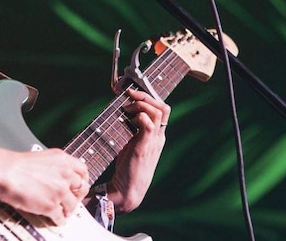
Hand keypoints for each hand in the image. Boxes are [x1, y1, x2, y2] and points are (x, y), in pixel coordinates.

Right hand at [0, 148, 89, 224]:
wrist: (5, 172)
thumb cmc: (16, 165)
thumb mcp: (43, 157)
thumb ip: (56, 167)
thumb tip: (60, 177)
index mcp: (63, 160)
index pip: (83, 171)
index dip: (82, 180)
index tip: (79, 185)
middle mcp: (65, 174)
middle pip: (82, 189)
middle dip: (78, 196)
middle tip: (73, 200)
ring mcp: (60, 191)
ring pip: (72, 205)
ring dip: (68, 210)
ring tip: (63, 211)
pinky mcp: (51, 206)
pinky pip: (60, 216)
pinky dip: (59, 220)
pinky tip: (56, 219)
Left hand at [107, 89, 170, 211]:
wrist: (128, 190)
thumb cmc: (128, 169)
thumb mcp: (133, 145)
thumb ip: (133, 131)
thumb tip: (123, 114)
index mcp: (158, 136)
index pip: (163, 110)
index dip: (150, 98)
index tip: (133, 94)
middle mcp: (159, 137)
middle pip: (163, 107)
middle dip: (146, 96)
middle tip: (130, 95)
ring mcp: (154, 142)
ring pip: (157, 112)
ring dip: (141, 105)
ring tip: (126, 108)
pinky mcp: (144, 146)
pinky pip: (148, 124)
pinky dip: (139, 116)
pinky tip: (128, 119)